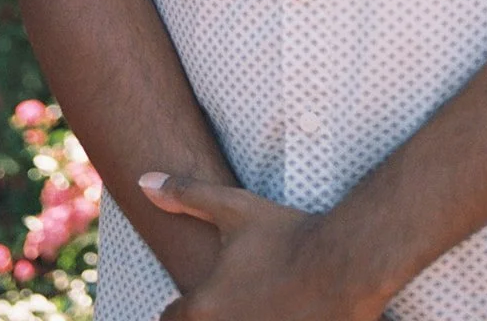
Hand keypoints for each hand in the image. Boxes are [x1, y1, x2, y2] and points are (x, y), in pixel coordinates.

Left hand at [139, 173, 388, 320]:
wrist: (343, 262)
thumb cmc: (286, 233)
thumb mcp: (235, 209)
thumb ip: (187, 195)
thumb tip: (144, 179)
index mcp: (203, 307)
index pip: (170, 319)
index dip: (179, 307)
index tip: (193, 299)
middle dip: (210, 314)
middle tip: (234, 296)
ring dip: (238, 319)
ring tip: (257, 302)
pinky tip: (280, 313)